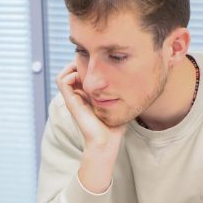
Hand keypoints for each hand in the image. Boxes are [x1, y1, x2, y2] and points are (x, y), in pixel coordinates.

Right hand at [56, 62, 125, 193]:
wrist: (106, 142)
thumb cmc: (114, 126)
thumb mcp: (120, 104)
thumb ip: (123, 93)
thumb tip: (139, 80)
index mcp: (87, 96)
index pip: (81, 74)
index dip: (87, 65)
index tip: (101, 62)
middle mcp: (78, 96)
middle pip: (71, 71)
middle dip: (80, 62)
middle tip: (94, 61)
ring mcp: (73, 99)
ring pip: (64, 74)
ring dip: (73, 67)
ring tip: (87, 67)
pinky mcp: (71, 102)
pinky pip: (62, 81)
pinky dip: (70, 74)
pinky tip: (84, 77)